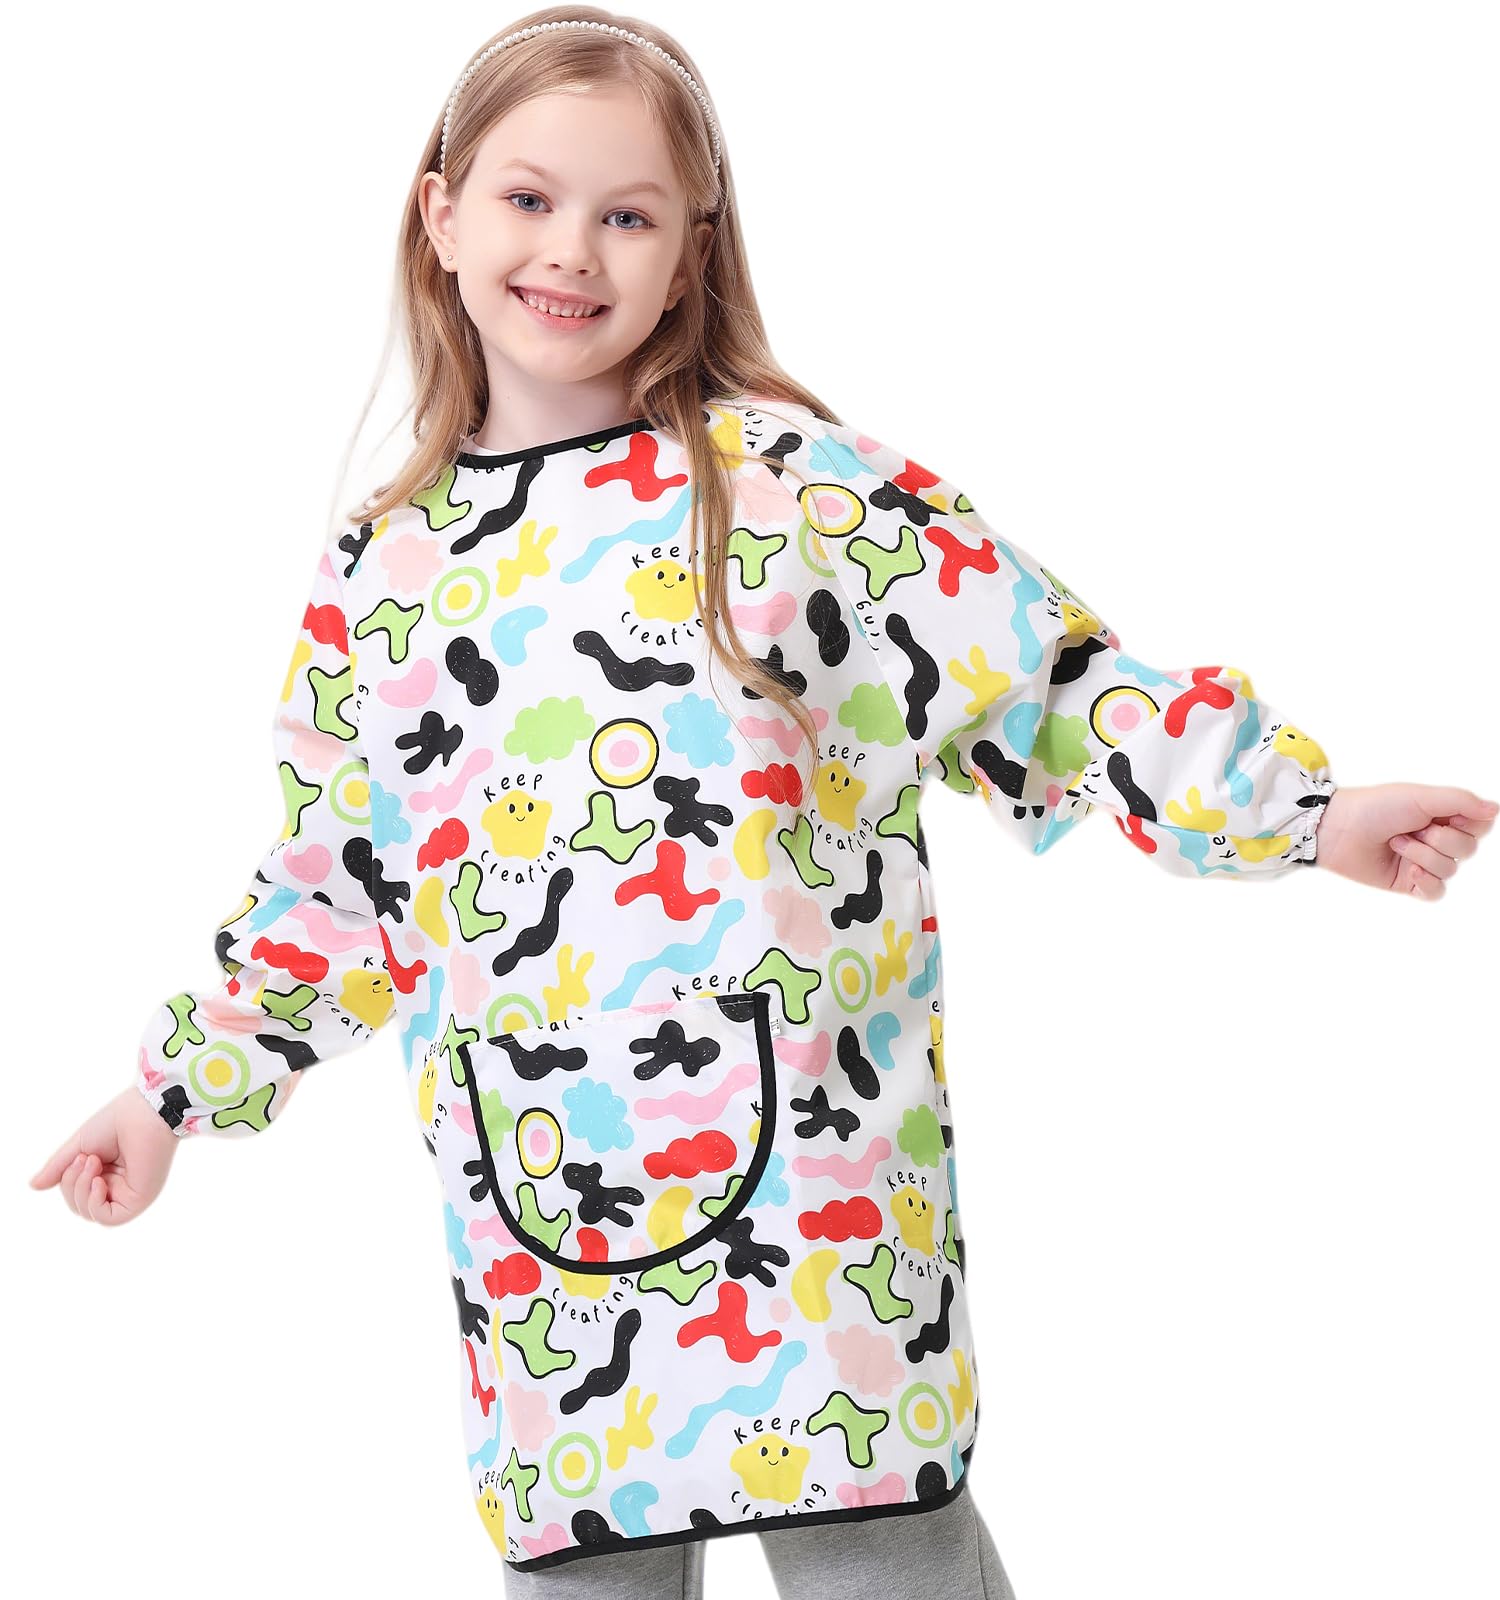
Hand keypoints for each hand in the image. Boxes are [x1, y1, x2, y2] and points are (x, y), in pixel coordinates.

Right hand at [28, 1085, 181, 1223]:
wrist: (144, 1112)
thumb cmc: (117, 1121)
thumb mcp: (78, 1147)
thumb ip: (58, 1168)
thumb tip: (34, 1186)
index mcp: (106, 1174)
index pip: (76, 1194)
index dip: (68, 1181)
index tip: (79, 1156)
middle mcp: (118, 1187)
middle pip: (80, 1206)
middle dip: (72, 1184)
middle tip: (85, 1158)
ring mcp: (128, 1195)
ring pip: (91, 1213)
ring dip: (81, 1189)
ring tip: (92, 1162)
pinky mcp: (139, 1200)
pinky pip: (108, 1218)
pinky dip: (94, 1204)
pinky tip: (98, 1182)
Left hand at [1313, 784, 1498, 898]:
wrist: (1338, 829)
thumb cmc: (1375, 807)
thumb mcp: (1421, 797)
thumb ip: (1460, 801)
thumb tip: (1496, 809)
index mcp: (1443, 815)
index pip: (1480, 825)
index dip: (1469, 824)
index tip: (1447, 816)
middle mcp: (1437, 838)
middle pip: (1468, 849)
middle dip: (1441, 839)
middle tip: (1412, 829)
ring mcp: (1423, 861)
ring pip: (1451, 870)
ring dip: (1423, 855)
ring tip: (1396, 843)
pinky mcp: (1408, 883)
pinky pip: (1436, 893)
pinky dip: (1428, 883)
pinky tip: (1412, 873)